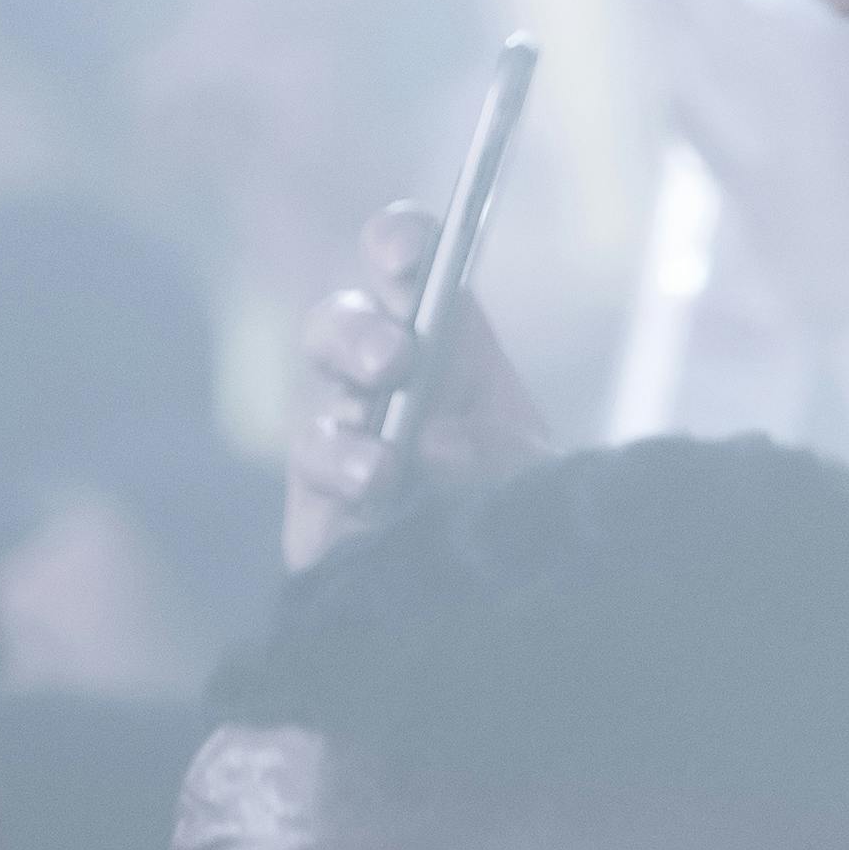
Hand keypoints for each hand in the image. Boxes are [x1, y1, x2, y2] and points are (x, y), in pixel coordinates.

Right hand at [282, 198, 554, 571]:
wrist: (499, 605)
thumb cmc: (523, 513)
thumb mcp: (537, 481)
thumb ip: (502, 457)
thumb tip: (436, 442)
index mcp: (450, 343)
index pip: (412, 266)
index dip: (399, 244)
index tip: (404, 256)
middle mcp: (388, 378)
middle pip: (343, 320)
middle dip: (360, 329)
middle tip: (393, 358)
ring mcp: (345, 434)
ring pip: (318, 394)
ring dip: (345, 419)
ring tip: (383, 458)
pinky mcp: (318, 498)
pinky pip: (311, 470)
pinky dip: (338, 470)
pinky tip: (372, 488)